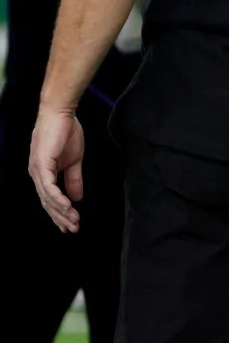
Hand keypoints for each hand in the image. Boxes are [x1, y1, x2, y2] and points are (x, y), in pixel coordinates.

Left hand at [28, 108, 84, 232]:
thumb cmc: (66, 132)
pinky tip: (67, 207)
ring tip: (73, 221)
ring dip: (61, 211)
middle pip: (47, 202)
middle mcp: (37, 174)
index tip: (70, 224)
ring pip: (47, 198)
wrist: (61, 113)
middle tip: (73, 229)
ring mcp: (37, 170)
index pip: (49, 199)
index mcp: (44, 173)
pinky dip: (57, 198)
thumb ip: (74, 179)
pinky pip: (49, 187)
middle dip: (60, 217)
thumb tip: (77, 197)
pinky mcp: (41, 164)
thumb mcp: (74, 160)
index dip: (59, 213)